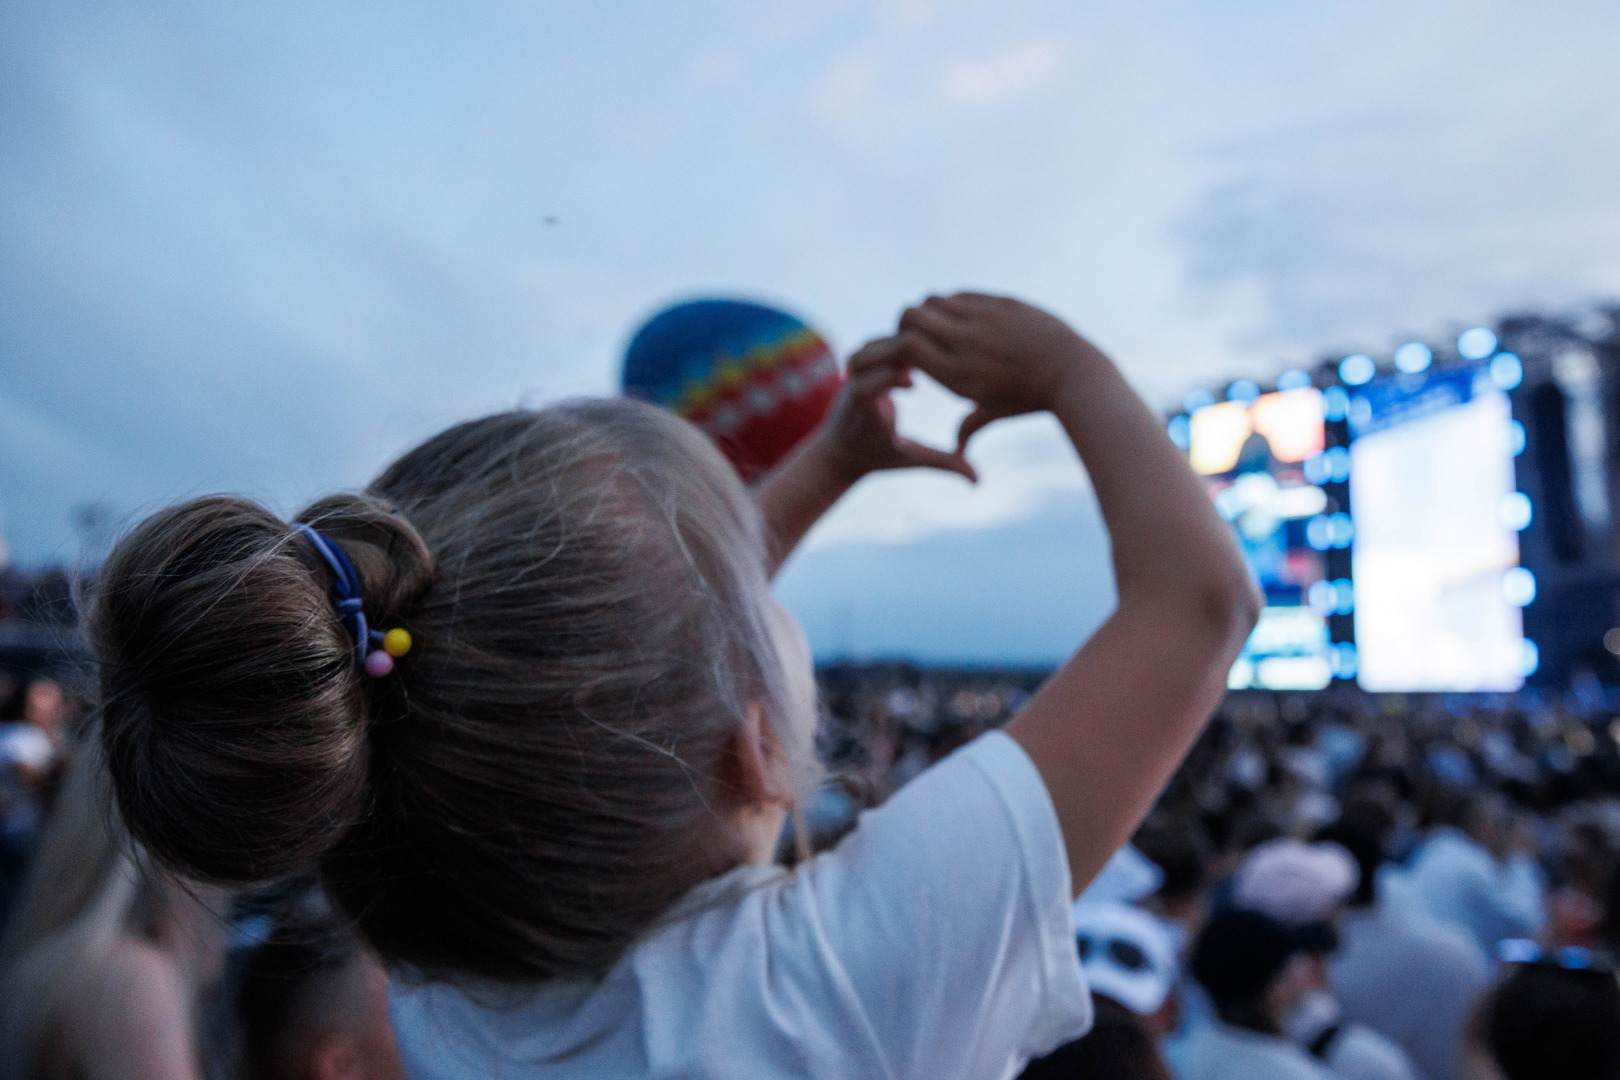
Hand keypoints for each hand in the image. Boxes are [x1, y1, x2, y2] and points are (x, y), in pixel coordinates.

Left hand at [816, 335, 976, 483]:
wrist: (839, 453)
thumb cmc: (876, 457)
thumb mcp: (911, 460)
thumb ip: (942, 464)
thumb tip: (977, 479)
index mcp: (864, 410)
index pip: (868, 386)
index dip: (889, 378)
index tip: (913, 383)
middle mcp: (853, 389)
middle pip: (865, 358)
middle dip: (893, 354)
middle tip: (922, 359)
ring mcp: (852, 375)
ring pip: (867, 348)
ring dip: (892, 346)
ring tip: (921, 353)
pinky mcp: (857, 367)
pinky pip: (870, 346)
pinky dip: (890, 344)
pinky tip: (915, 351)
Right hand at [897, 293, 1096, 449]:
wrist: (1072, 374)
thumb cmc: (1029, 399)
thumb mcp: (995, 412)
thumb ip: (969, 426)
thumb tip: (958, 450)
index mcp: (954, 372)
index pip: (906, 343)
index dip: (902, 344)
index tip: (908, 351)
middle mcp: (962, 341)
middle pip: (912, 314)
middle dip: (906, 321)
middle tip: (914, 331)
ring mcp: (982, 317)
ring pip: (934, 299)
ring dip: (930, 310)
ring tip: (940, 323)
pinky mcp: (1000, 301)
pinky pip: (963, 294)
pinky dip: (955, 303)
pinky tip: (964, 316)